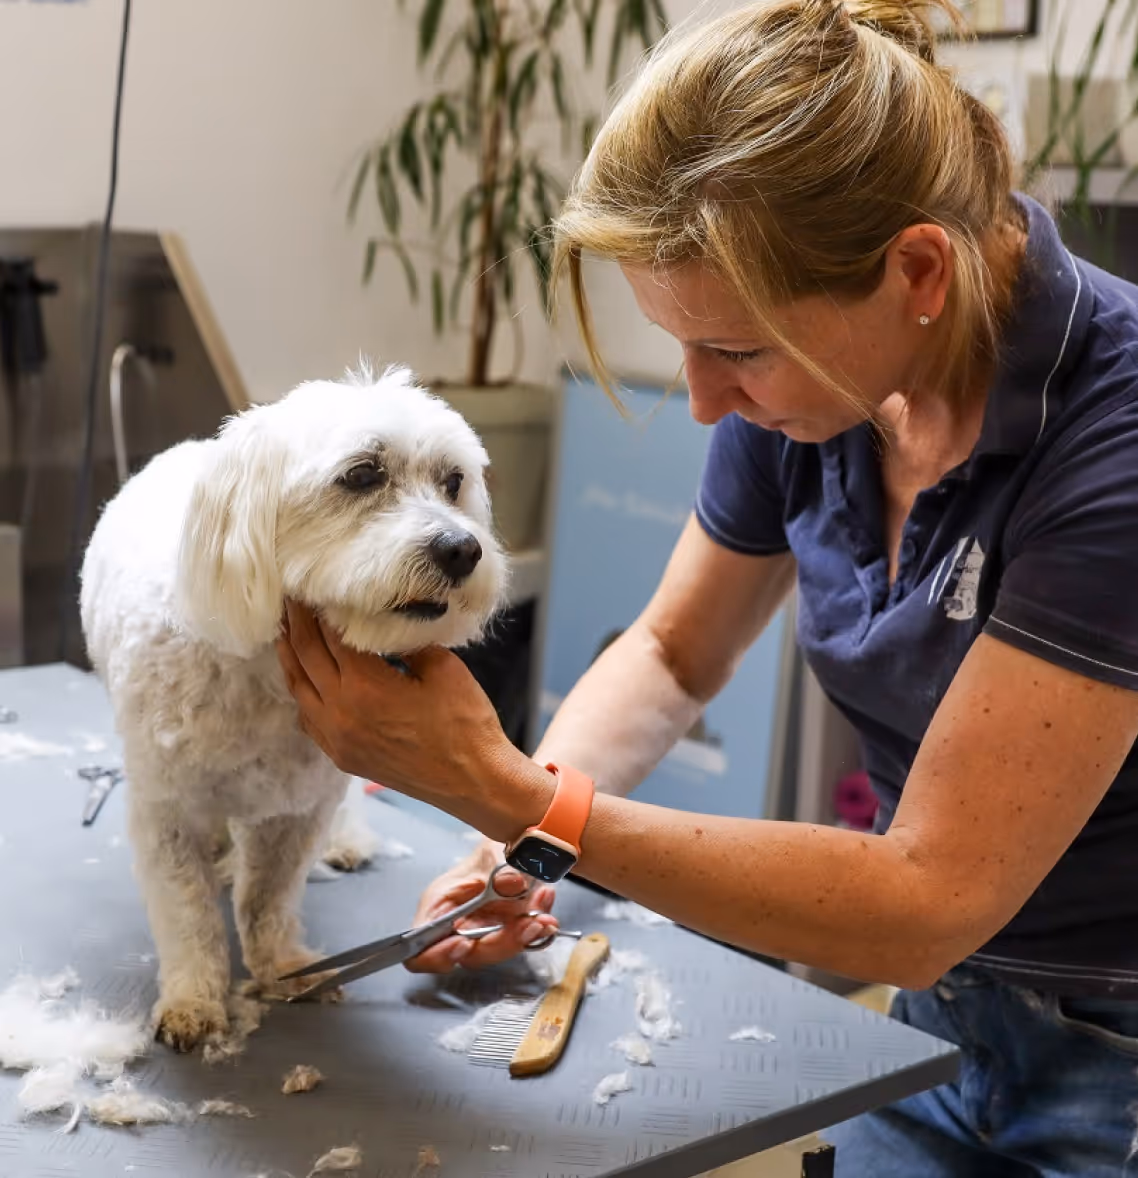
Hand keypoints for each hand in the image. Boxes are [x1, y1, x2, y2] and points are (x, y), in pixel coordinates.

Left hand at [275, 600, 551, 840]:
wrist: (473, 782)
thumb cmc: (466, 723)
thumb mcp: (442, 668)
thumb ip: (406, 640)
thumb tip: (388, 616)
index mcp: (365, 686)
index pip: (330, 634)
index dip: (320, 607)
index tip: (313, 585)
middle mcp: (340, 712)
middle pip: (306, 656)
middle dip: (297, 623)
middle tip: (290, 596)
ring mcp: (336, 738)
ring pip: (299, 688)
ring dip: (290, 656)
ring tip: (286, 629)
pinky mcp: (342, 756)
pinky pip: (308, 718)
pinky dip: (302, 691)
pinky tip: (305, 678)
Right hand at [404, 841, 559, 972]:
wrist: (512, 846)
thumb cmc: (489, 851)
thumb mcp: (492, 852)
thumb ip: (500, 868)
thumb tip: (512, 883)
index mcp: (438, 908)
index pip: (422, 950)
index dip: (438, 955)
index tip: (464, 943)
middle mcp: (457, 927)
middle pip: (468, 955)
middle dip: (501, 944)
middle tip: (526, 924)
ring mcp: (483, 934)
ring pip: (498, 951)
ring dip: (522, 938)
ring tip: (542, 918)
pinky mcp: (505, 934)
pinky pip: (518, 943)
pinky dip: (535, 933)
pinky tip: (547, 918)